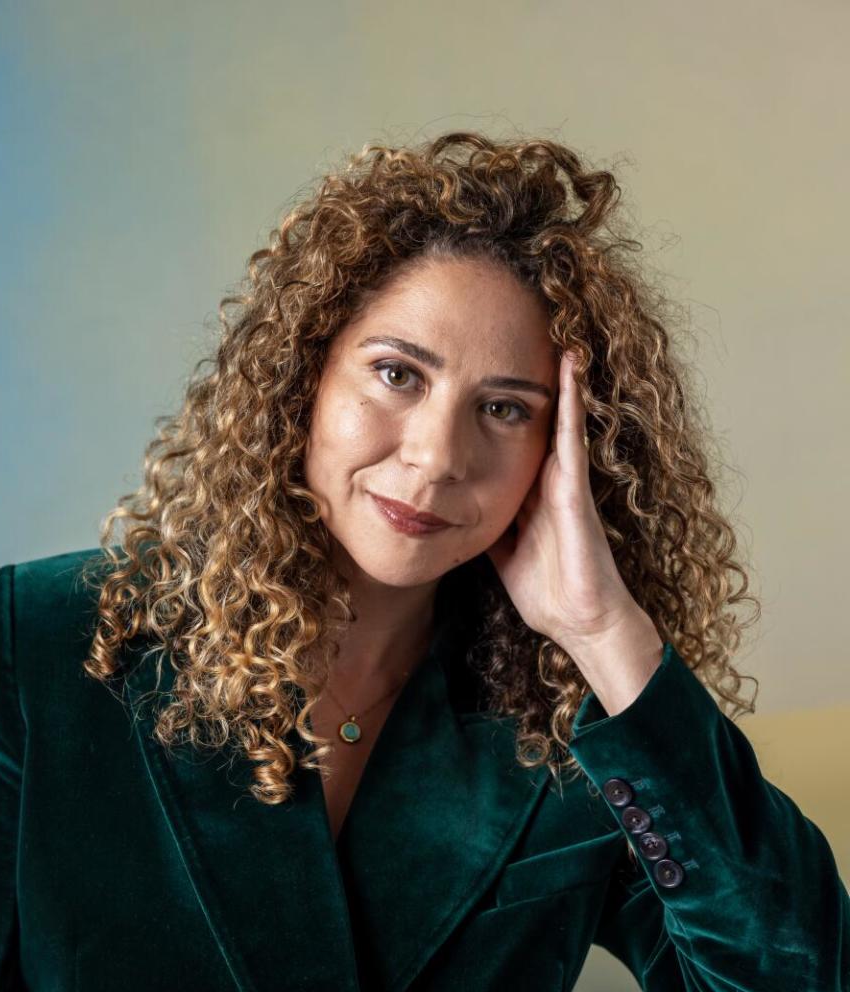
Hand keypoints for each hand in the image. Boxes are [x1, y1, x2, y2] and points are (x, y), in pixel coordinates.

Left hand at [484, 349, 641, 649]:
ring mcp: (564, 481)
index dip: (494, 410)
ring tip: (550, 329)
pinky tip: (569, 366)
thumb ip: (483, 526)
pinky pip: (572, 436)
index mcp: (527, 495)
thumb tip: (451, 509)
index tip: (480, 372)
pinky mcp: (576, 488)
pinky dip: (571, 401)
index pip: (508, 442)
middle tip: (513, 332)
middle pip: (532, 421)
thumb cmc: (545, 594)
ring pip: (556, 418)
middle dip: (524, 384)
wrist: (580, 621)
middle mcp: (547, 481)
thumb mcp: (499, 552)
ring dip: (555, 377)